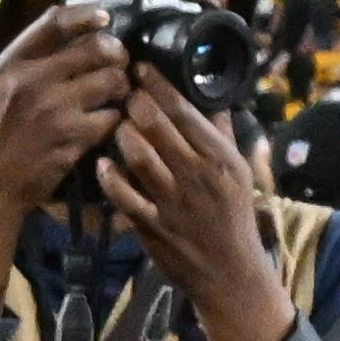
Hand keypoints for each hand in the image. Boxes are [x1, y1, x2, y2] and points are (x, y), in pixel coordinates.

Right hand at [0, 8, 131, 223]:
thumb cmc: (0, 133)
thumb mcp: (1, 88)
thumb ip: (30, 59)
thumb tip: (76, 27)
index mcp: (11, 64)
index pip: (56, 21)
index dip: (88, 14)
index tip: (105, 18)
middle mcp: (31, 81)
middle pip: (96, 47)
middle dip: (116, 54)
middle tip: (118, 64)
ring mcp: (52, 109)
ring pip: (112, 80)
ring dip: (120, 86)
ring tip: (114, 94)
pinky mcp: (71, 138)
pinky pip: (112, 116)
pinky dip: (114, 119)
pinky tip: (104, 123)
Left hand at [91, 81, 290, 340]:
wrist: (231, 272)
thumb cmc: (233, 216)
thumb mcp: (238, 171)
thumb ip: (221, 134)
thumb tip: (211, 96)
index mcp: (221, 157)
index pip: (185, 111)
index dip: (158, 85)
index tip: (140, 68)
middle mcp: (198, 176)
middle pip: (158, 127)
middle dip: (134, 103)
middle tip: (122, 90)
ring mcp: (174, 203)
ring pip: (139, 156)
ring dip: (121, 134)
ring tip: (115, 124)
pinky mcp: (154, 228)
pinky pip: (125, 197)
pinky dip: (110, 178)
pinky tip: (101, 164)